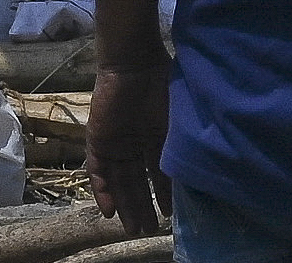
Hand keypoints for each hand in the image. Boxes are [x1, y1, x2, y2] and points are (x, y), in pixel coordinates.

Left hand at [85, 63, 171, 235]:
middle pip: (136, 182)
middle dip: (142, 206)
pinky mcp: (97, 140)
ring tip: (134, 228)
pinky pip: (97, 171)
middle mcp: (133, 143)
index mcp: (155, 136)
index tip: (171, 215)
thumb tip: (194, 171)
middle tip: (149, 230)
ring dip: (125, 205)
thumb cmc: (162, 84)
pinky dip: (102, 191)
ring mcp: (114, 143)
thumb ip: (178, 146)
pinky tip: (110, 211)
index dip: (163, 194)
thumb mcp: (176, 122)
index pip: (157, 173)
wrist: (135, 62)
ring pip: (118, 181)